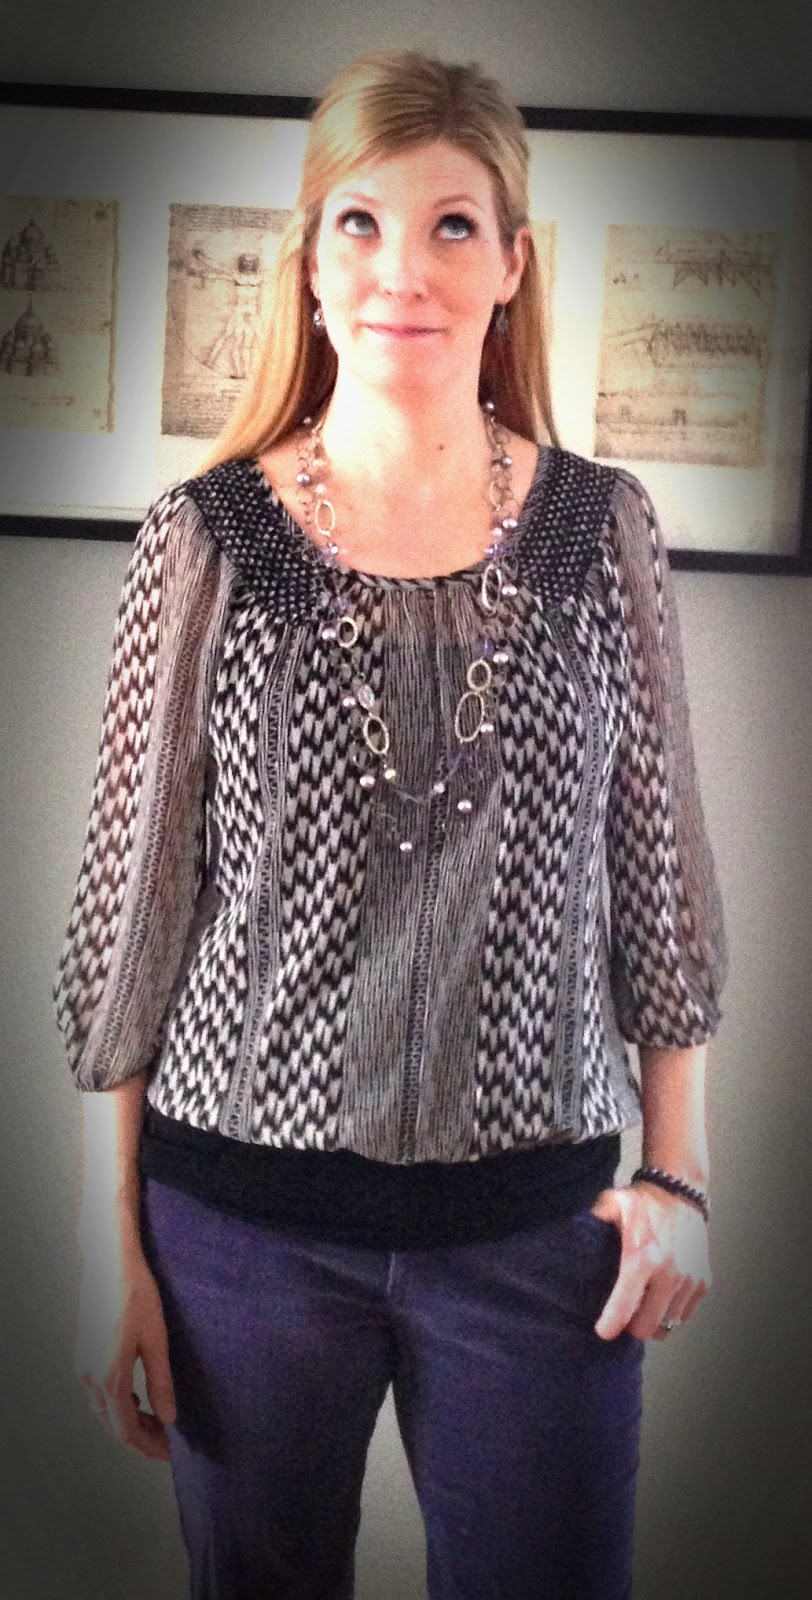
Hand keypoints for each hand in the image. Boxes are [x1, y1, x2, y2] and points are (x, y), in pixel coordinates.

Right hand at [75, 1248, 176, 1461]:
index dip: (149, 1447)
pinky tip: (138, 1400)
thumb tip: (169, 1417)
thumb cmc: (136, 1295)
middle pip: (112, 1424)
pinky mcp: (83, 1354)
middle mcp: (89, 1376)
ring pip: (103, 1410)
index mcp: (109, 1377)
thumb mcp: (157, 1340)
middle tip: (168, 1444)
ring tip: (157, 1425)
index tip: (170, 1455)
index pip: (127, 1430)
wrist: (110, 1263)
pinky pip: (99, 1392)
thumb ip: (161, 1382)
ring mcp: (82, 1366)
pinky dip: (118, 1404)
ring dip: (128, 1422)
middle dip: (140, 1438)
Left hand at [589, 1181, 710, 1341]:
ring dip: (652, 1320)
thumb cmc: (642, 1201)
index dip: (611, 1325)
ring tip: (640, 1304)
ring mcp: (689, 1279)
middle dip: (631, 1326)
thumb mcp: (611, 1205)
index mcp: (641, 1257)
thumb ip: (591, 1224)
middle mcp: (669, 1272)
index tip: (602, 1332)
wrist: (681, 1191)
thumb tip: (567, 1240)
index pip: (625, 1307)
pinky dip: (670, 1312)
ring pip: (667, 1325)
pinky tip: (658, 1296)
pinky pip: (683, 1315)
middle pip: (647, 1327)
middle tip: (622, 1314)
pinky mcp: (703, 1282)